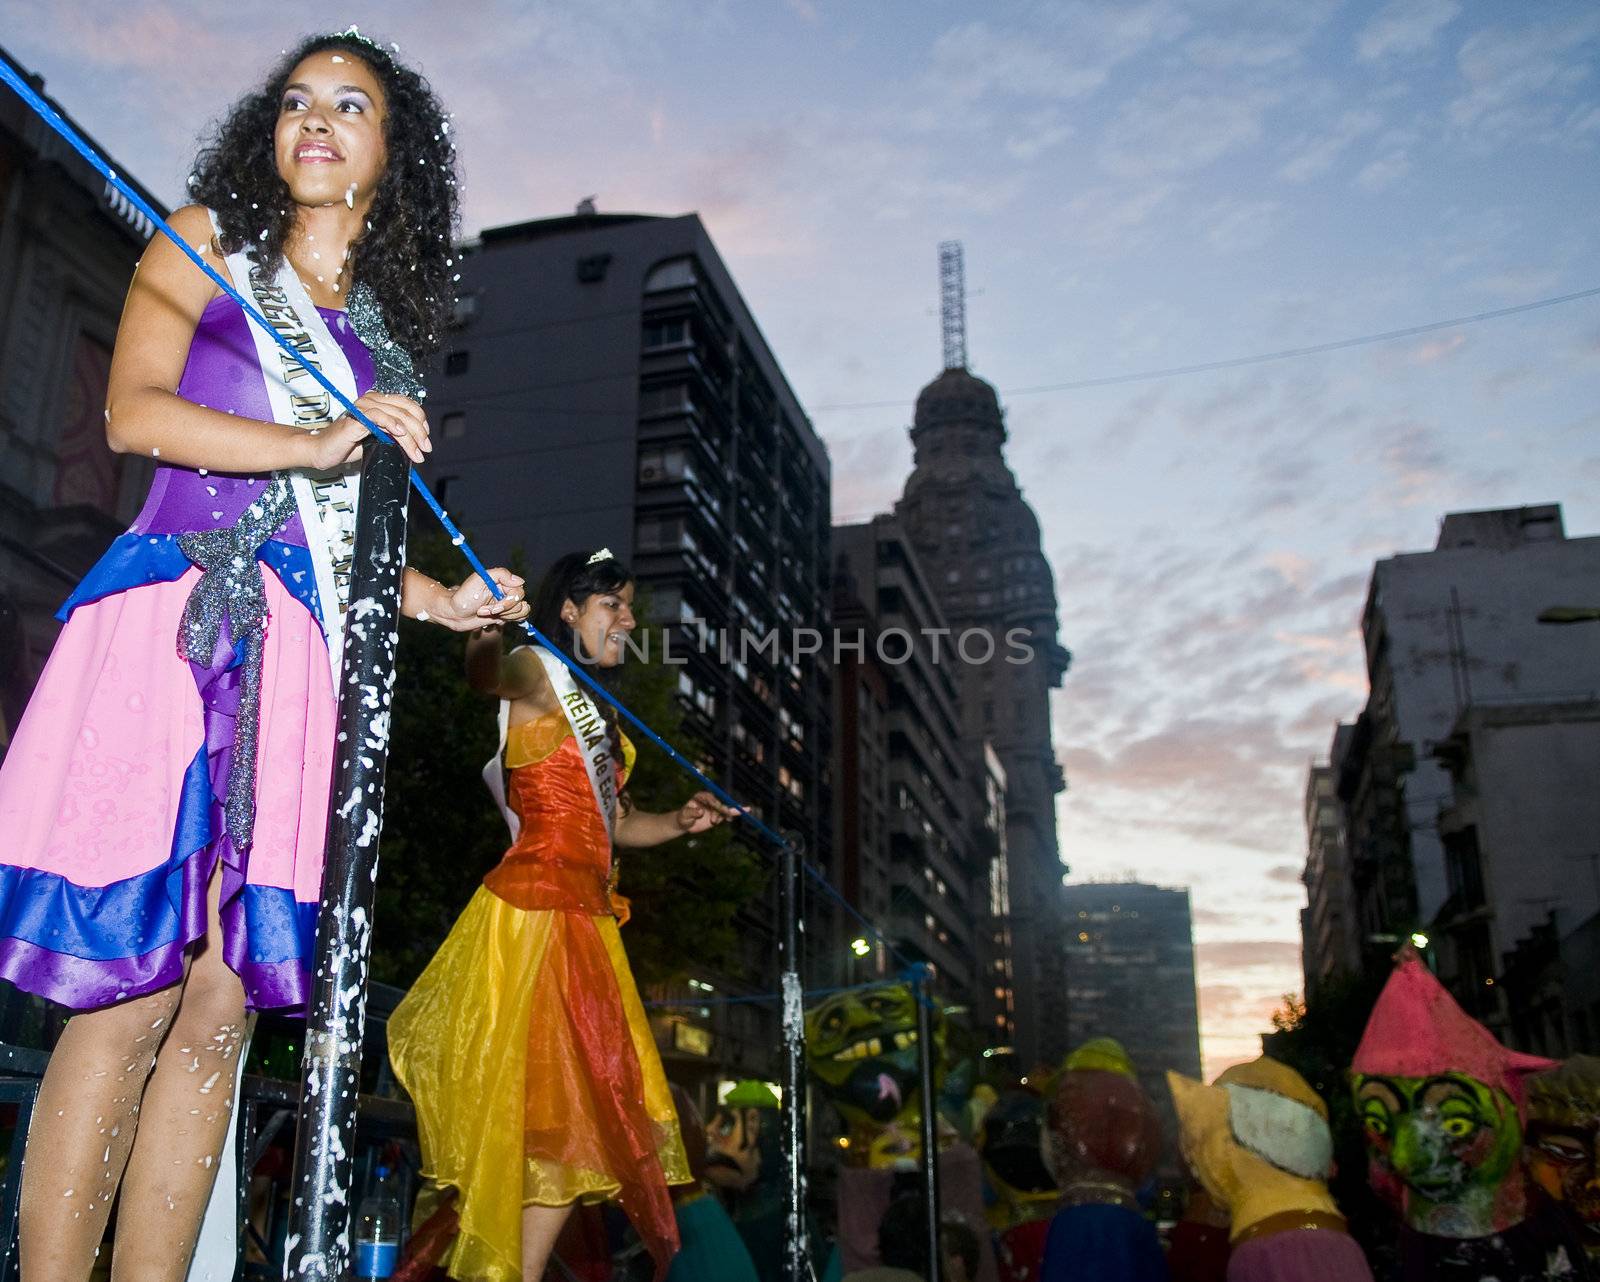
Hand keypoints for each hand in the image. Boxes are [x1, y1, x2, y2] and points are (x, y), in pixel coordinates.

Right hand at [305, 392, 431, 467]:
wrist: (323, 451)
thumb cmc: (348, 445)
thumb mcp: (379, 439)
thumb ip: (395, 434)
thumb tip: (418, 440)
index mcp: (378, 402)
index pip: (407, 404)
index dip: (421, 420)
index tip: (426, 437)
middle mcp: (371, 401)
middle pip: (405, 410)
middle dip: (420, 432)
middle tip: (425, 449)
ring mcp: (363, 408)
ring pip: (396, 415)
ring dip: (411, 436)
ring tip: (416, 452)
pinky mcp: (355, 419)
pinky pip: (378, 416)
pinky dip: (392, 424)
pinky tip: (400, 434)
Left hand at [433, 568, 528, 630]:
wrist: (454, 613)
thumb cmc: (464, 596)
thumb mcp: (479, 579)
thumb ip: (501, 574)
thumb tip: (520, 581)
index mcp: (502, 582)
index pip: (518, 591)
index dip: (508, 602)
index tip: (494, 608)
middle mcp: (506, 592)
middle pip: (521, 603)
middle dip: (504, 610)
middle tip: (483, 611)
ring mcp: (506, 604)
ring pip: (521, 612)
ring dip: (504, 616)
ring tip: (485, 613)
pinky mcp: (504, 615)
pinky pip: (518, 618)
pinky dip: (507, 620)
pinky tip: (492, 618)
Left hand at [676, 791, 735, 833]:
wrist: (685, 823)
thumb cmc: (683, 817)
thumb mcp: (685, 815)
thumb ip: (692, 813)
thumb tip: (701, 812)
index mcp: (702, 796)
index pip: (711, 799)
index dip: (715, 804)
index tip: (718, 809)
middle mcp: (710, 800)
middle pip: (719, 804)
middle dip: (720, 811)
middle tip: (715, 821)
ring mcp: (715, 807)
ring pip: (724, 809)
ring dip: (723, 816)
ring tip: (714, 822)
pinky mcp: (718, 814)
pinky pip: (728, 813)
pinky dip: (735, 813)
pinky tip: (745, 810)